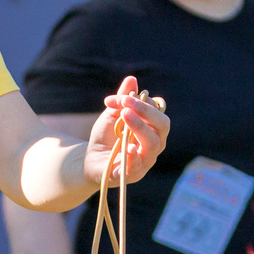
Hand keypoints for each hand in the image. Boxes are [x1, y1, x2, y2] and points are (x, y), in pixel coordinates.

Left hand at [84, 77, 168, 191]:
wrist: (91, 160)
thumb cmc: (107, 137)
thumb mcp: (112, 115)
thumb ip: (122, 100)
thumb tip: (131, 79)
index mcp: (153, 127)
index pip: (156, 110)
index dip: (140, 101)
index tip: (118, 99)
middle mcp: (154, 143)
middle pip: (162, 125)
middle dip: (146, 111)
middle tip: (127, 103)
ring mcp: (146, 160)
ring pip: (153, 143)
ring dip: (140, 127)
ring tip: (125, 116)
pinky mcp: (133, 175)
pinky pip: (138, 166)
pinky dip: (133, 156)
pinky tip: (127, 147)